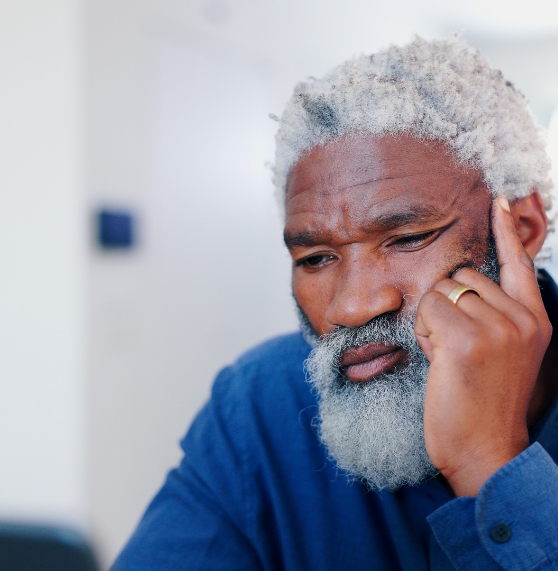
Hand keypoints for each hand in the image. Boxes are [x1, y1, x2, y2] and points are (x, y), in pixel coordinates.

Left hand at [415, 196, 551, 496]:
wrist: (484, 448)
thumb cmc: (483, 401)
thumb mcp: (505, 352)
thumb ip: (495, 314)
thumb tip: (467, 282)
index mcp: (534, 320)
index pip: (518, 263)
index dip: (507, 231)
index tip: (499, 200)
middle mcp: (521, 318)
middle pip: (461, 276)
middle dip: (446, 304)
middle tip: (454, 346)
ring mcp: (497, 327)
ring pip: (439, 291)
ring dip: (431, 320)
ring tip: (447, 355)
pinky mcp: (466, 339)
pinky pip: (426, 310)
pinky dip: (422, 332)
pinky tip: (437, 359)